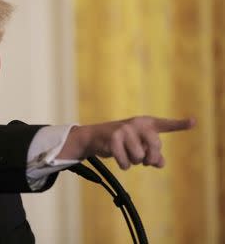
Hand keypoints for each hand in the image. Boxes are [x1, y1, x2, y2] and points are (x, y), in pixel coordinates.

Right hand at [58, 116, 194, 169]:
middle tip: (144, 161)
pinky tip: (119, 159)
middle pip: (155, 147)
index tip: (193, 122)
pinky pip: (126, 162)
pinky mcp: (113, 138)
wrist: (95, 137)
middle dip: (150, 159)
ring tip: (126, 154)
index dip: (180, 124)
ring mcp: (125, 130)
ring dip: (134, 161)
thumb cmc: (122, 141)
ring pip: (140, 157)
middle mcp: (137, 124)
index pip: (165, 125)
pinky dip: (124, 165)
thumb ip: (153, 155)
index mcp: (147, 124)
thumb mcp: (139, 146)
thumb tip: (160, 163)